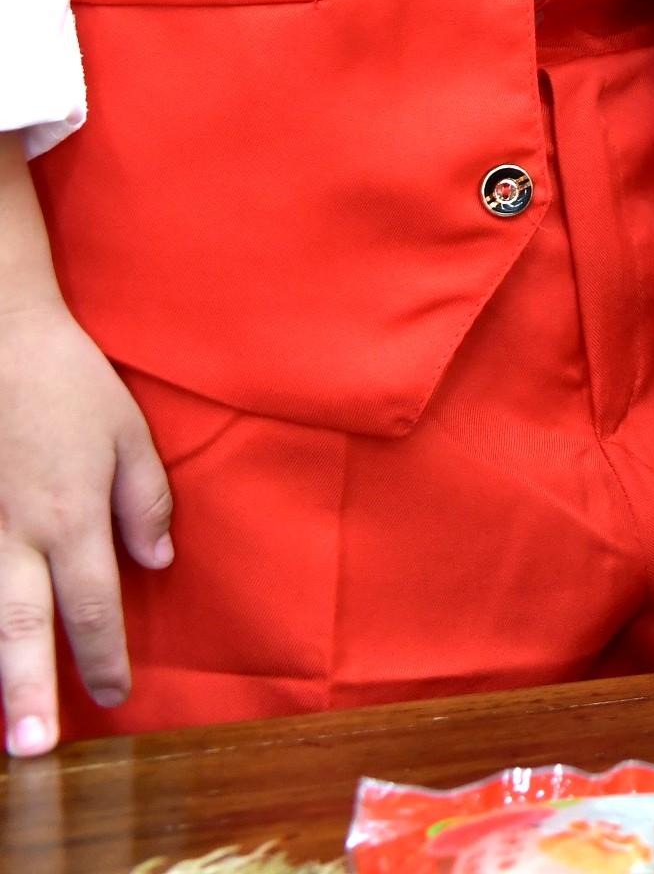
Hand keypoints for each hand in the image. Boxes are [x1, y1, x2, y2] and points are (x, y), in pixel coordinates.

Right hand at [0, 161, 168, 753]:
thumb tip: (155, 563)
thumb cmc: (66, 384)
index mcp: (71, 518)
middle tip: (31, 753)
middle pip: (21, 630)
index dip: (102, 657)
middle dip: (27, 695)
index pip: (92, 606)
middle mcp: (14, 536)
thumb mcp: (128, 435)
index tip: (113, 696)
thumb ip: (145, 503)